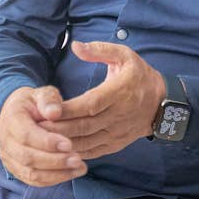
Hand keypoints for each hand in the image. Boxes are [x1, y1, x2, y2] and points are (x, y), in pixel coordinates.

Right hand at [0, 85, 87, 186]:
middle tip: (78, 159)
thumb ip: (48, 100)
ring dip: (57, 174)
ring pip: (30, 173)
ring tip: (79, 168)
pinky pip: (33, 180)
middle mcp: (6, 141)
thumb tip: (54, 113)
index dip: (47, 142)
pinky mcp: (16, 169)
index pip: (26, 135)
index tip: (69, 144)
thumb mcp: (42, 94)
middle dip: (55, 161)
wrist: (17, 113)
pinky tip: (71, 173)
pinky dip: (53, 180)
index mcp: (11, 119)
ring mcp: (9, 157)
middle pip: (28, 157)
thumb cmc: (33, 103)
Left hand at [39, 41, 164, 159]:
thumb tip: (76, 46)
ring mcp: (117, 132)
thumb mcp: (124, 55)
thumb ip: (100, 50)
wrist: (163, 103)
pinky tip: (59, 151)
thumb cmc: (139, 76)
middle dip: (59, 128)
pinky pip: (93, 151)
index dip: (69, 109)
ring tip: (41, 140)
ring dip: (63, 143)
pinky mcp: (116, 143)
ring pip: (87, 141)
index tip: (49, 110)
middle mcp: (118, 115)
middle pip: (84, 126)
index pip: (90, 104)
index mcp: (119, 92)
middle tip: (35, 127)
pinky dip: (75, 153)